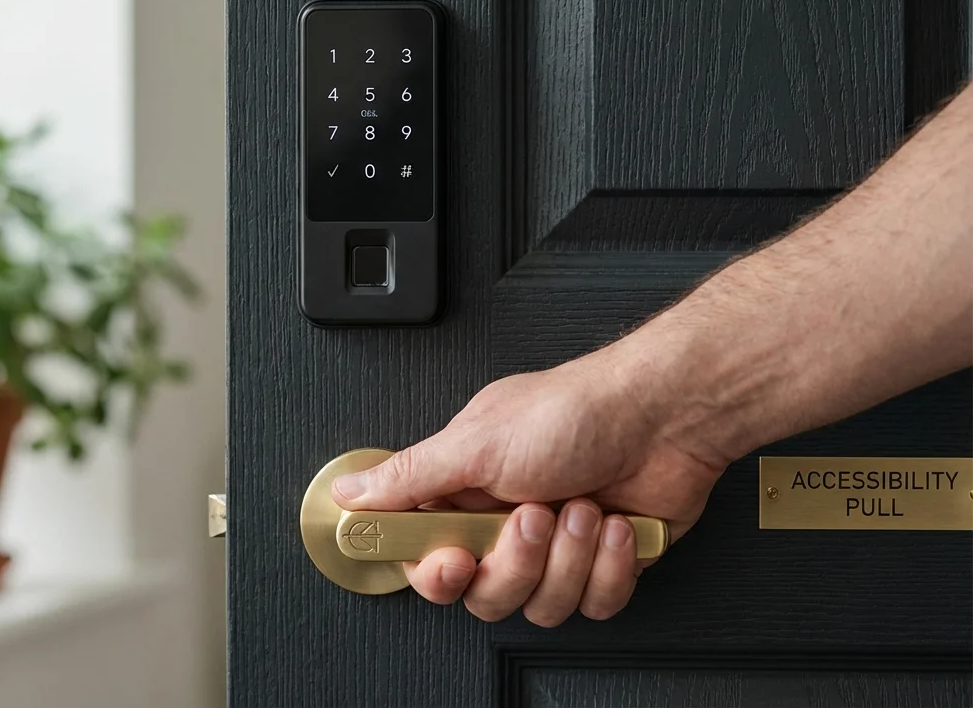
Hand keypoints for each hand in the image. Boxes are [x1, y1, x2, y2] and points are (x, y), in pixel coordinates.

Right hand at [329, 353, 731, 625]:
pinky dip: (608, 564)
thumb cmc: (577, 411)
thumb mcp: (474, 442)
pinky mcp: (603, 563)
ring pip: (540, 604)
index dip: (436, 572)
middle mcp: (507, 520)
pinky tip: (613, 525)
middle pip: (484, 592)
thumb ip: (407, 477)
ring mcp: (557, 545)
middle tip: (531, 517)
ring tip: (582, 507)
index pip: (426, 556)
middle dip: (516, 562)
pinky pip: (593, 603)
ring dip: (568, 557)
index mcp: (465, 490)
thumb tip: (348, 491)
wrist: (666, 416)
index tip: (455, 560)